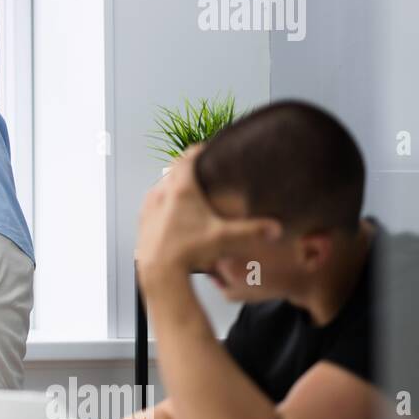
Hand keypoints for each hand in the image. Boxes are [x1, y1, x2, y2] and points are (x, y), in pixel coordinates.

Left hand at [135, 146, 280, 278]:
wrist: (159, 271)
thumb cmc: (188, 251)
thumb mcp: (224, 238)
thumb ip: (252, 231)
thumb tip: (276, 229)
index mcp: (182, 190)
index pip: (188, 158)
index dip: (198, 150)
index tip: (206, 147)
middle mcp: (162, 193)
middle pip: (173, 168)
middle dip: (186, 166)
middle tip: (199, 167)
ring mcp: (149, 205)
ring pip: (161, 184)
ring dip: (172, 182)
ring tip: (186, 188)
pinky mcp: (143, 219)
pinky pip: (152, 201)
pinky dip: (162, 199)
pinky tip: (171, 210)